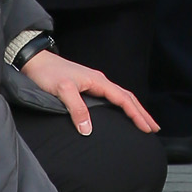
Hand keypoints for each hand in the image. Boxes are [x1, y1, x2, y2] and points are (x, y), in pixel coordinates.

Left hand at [22, 49, 159, 136]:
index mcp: (98, 81)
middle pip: (127, 97)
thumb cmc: (48, 74)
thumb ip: (76, 108)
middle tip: (154, 128)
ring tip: (144, 122)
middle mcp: (100, 81)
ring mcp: (94, 83)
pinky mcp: (88, 87)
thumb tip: (88, 129)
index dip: (136, 114)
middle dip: (142, 113)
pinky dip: (123, 106)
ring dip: (134, 109)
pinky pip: (112, 98)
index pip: (123, 99)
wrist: (36, 61)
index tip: (147, 128)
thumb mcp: (62, 91)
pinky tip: (122, 113)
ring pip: (121, 97)